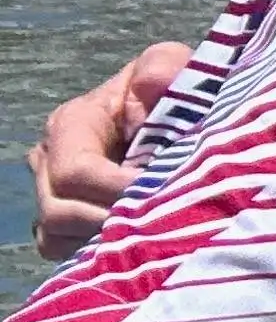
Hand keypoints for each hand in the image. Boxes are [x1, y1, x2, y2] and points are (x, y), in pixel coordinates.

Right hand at [28, 43, 186, 263]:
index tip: (160, 192)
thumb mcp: (173, 67)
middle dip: (111, 219)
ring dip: (103, 240)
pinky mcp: (64, 224)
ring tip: (149, 230)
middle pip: (59, 210)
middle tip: (160, 221)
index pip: (75, 172)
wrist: (180, 119)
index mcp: (70, 124)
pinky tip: (135, 242)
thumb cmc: (173, 93)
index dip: (116, 190)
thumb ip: (163, 67)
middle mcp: (49, 161)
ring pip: (57, 236)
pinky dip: (96, 254)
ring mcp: (52, 195)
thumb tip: (150, 85)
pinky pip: (65, 253)